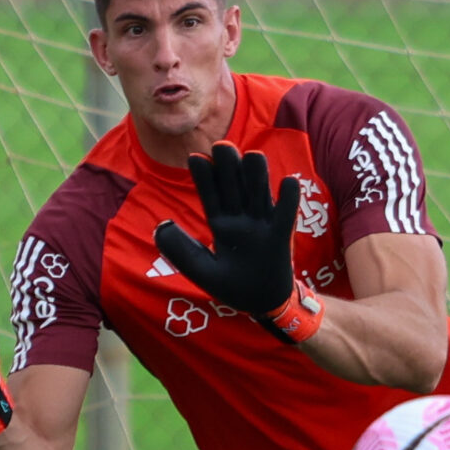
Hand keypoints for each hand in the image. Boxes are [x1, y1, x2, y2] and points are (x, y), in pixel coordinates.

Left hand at [153, 142, 323, 343]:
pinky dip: (288, 199)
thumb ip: (181, 251)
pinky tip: (288, 182)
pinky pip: (286, 214)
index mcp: (220, 225)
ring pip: (259, 194)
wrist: (262, 303)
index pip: (211, 197)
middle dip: (229, 168)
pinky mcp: (281, 236)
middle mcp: (241, 219)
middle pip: (235, 188)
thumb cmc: (231, 286)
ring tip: (252, 155)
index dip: (205, 178)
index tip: (196, 157)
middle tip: (222, 145)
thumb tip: (161, 225)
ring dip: (257, 176)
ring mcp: (262, 225)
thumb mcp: (201, 271)